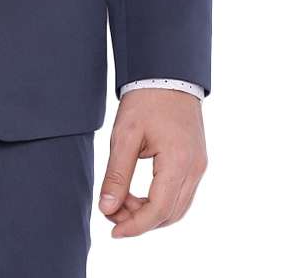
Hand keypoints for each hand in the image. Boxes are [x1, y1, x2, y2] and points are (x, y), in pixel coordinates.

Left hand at [99, 88, 206, 237]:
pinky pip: (180, 194)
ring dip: (149, 213)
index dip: (134, 225)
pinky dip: (159, 201)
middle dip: (139, 220)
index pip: (158, 210)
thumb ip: (116, 174)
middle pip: (169, 214)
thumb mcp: (124, 135)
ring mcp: (198, 166)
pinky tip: (137, 194)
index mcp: (178, 162)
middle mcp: (195, 169)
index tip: (113, 231)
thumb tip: (106, 208)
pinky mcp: (196, 162)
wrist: (166, 74)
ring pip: (176, 207)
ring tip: (121, 201)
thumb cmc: (145, 100)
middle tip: (111, 213)